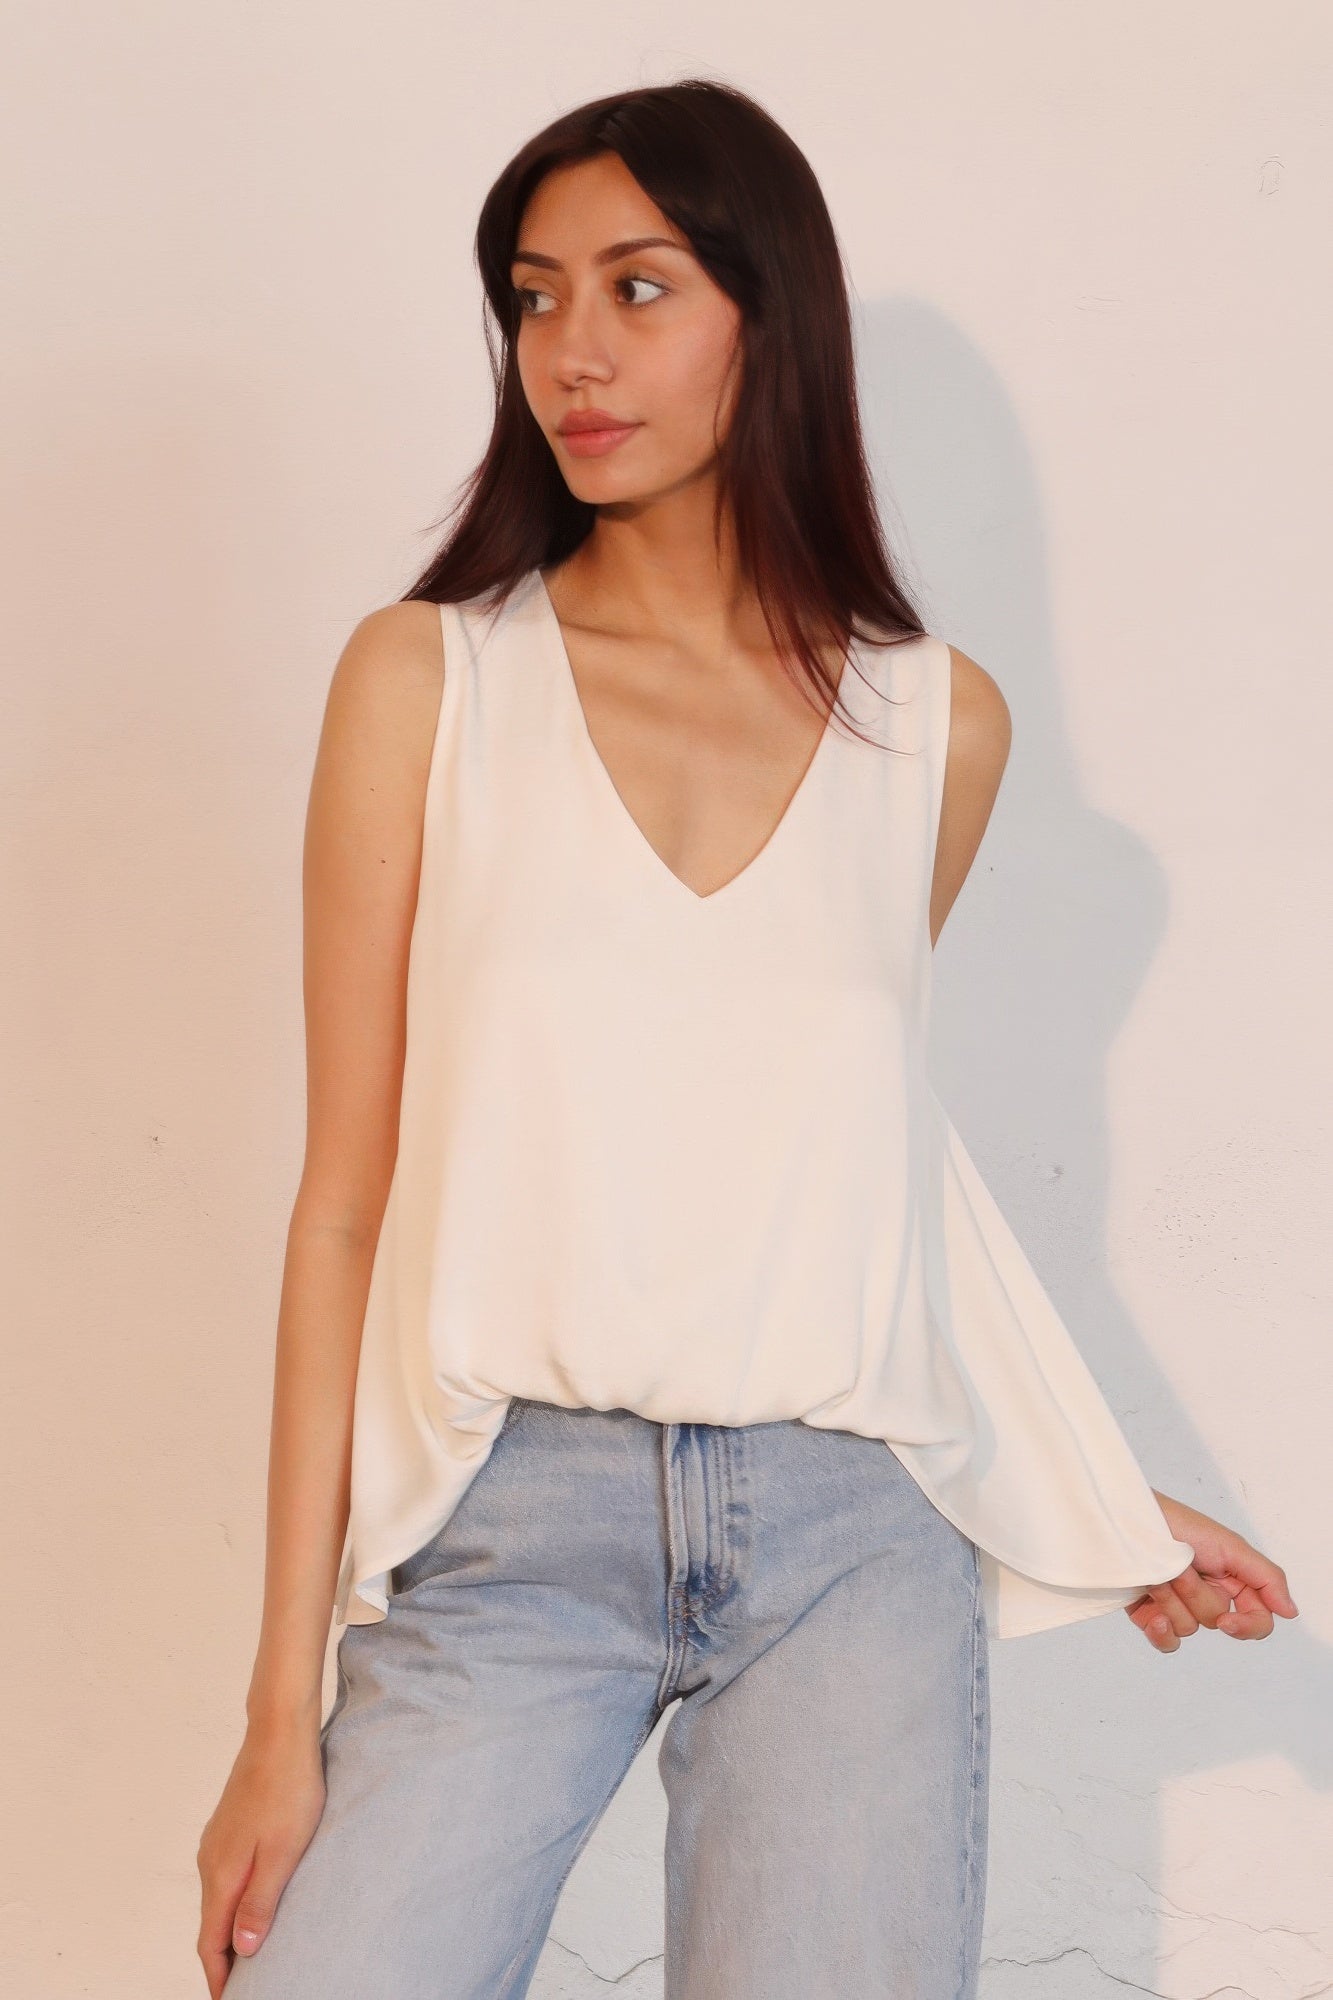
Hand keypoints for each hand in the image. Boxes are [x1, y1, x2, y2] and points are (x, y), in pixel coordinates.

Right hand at [196, 1714, 326, 1995]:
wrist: (279, 1731)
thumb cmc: (289, 1789)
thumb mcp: (284, 1852)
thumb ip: (261, 1902)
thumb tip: (242, 1949)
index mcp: (221, 1874)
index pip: (211, 1943)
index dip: (220, 1978)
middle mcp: (210, 1861)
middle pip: (210, 1926)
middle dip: (224, 1961)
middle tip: (245, 1988)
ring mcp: (217, 1842)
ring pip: (218, 1900)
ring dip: (230, 1931)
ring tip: (252, 1955)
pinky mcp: (230, 1827)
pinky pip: (226, 1878)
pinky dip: (235, 1902)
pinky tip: (255, 1903)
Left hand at [1122, 1489, 1299, 1653]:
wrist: (1126, 1519)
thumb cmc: (1178, 1524)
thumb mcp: (1230, 1545)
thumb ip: (1265, 1577)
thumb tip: (1290, 1612)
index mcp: (1232, 1580)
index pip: (1256, 1619)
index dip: (1247, 1627)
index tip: (1227, 1622)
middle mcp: (1208, 1595)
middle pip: (1218, 1622)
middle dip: (1196, 1595)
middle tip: (1179, 1568)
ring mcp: (1179, 1606)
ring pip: (1189, 1629)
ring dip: (1171, 1599)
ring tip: (1156, 1573)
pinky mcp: (1151, 1615)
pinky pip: (1167, 1643)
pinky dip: (1160, 1632)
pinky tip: (1152, 1615)